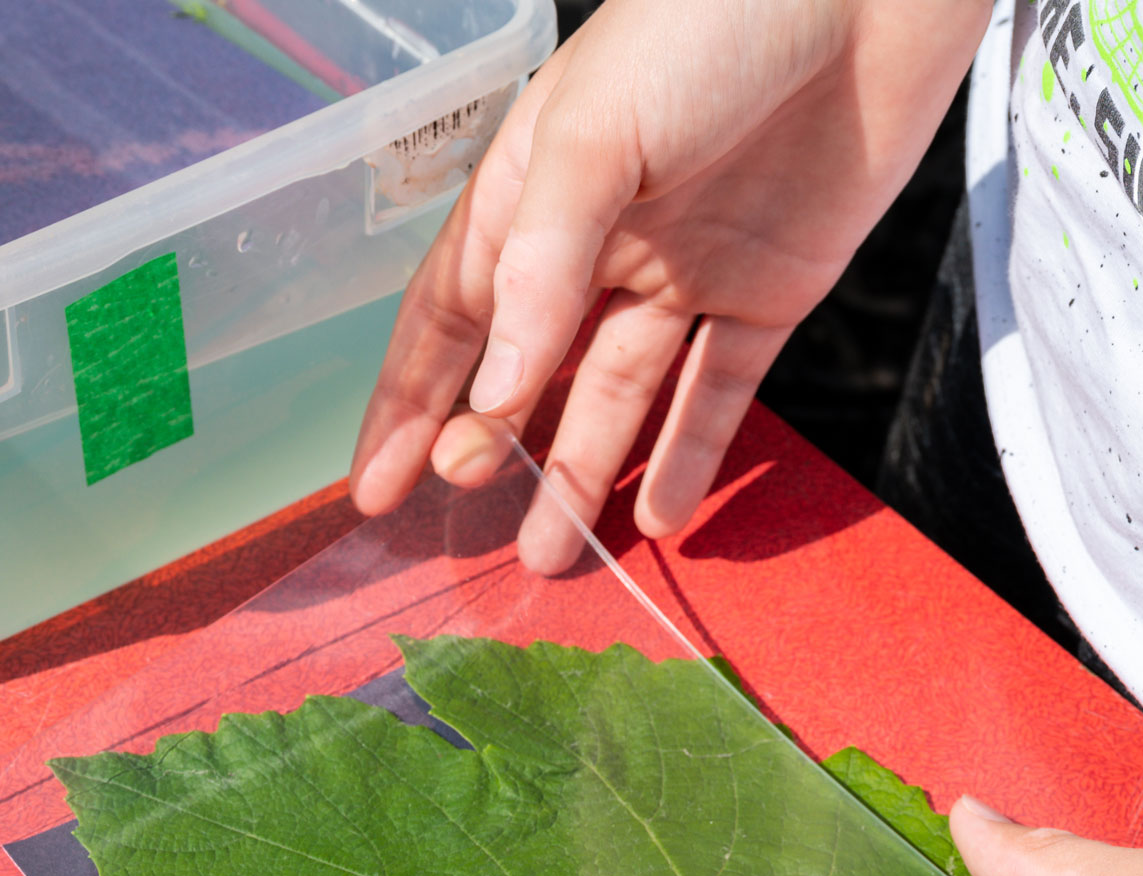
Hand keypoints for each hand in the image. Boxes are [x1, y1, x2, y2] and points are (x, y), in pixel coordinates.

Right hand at [349, 0, 988, 571]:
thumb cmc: (707, 28)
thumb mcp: (594, 137)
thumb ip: (542, 269)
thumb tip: (492, 395)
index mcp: (534, 189)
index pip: (450, 315)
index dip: (408, 401)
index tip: (375, 488)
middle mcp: (601, 241)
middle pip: (527, 370)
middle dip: (492, 448)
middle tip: (471, 512)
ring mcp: (683, 271)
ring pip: (618, 396)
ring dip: (582, 475)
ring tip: (553, 556)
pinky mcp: (767, 292)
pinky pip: (719, 392)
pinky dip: (692, 456)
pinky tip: (662, 518)